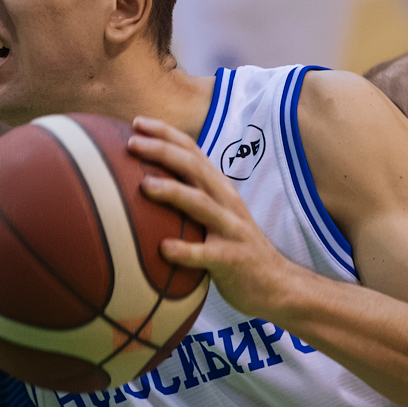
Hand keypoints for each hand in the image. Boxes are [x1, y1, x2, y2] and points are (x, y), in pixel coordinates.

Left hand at [127, 118, 290, 316]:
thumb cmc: (232, 247)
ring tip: (144, 186)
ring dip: (173, 192)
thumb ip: (189, 197)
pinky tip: (164, 249)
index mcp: (219, 188)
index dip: (166, 134)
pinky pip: (208, 254)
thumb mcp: (214, 215)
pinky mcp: (234, 259)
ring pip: (201, 205)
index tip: (137, 123)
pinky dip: (186, 251)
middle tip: (131, 143)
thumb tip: (142, 184)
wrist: (276, 283)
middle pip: (194, 168)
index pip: (192, 151)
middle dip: (163, 151)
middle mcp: (226, 202)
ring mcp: (232, 229)